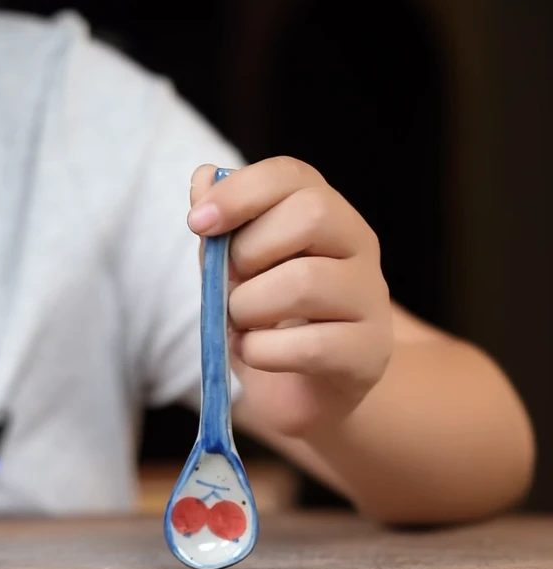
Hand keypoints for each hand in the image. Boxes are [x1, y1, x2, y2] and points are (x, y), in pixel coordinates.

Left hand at [188, 157, 391, 436]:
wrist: (304, 392)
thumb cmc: (271, 324)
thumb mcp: (235, 275)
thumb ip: (221, 233)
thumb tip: (202, 179)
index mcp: (327, 214)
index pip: (292, 176)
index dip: (240, 192)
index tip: (198, 223)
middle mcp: (359, 246)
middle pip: (312, 215)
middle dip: (250, 252)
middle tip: (230, 287)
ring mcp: (370, 300)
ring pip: (307, 281)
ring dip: (250, 306)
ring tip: (240, 324)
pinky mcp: (368, 353)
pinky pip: (311, 345)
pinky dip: (263, 351)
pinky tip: (254, 353)